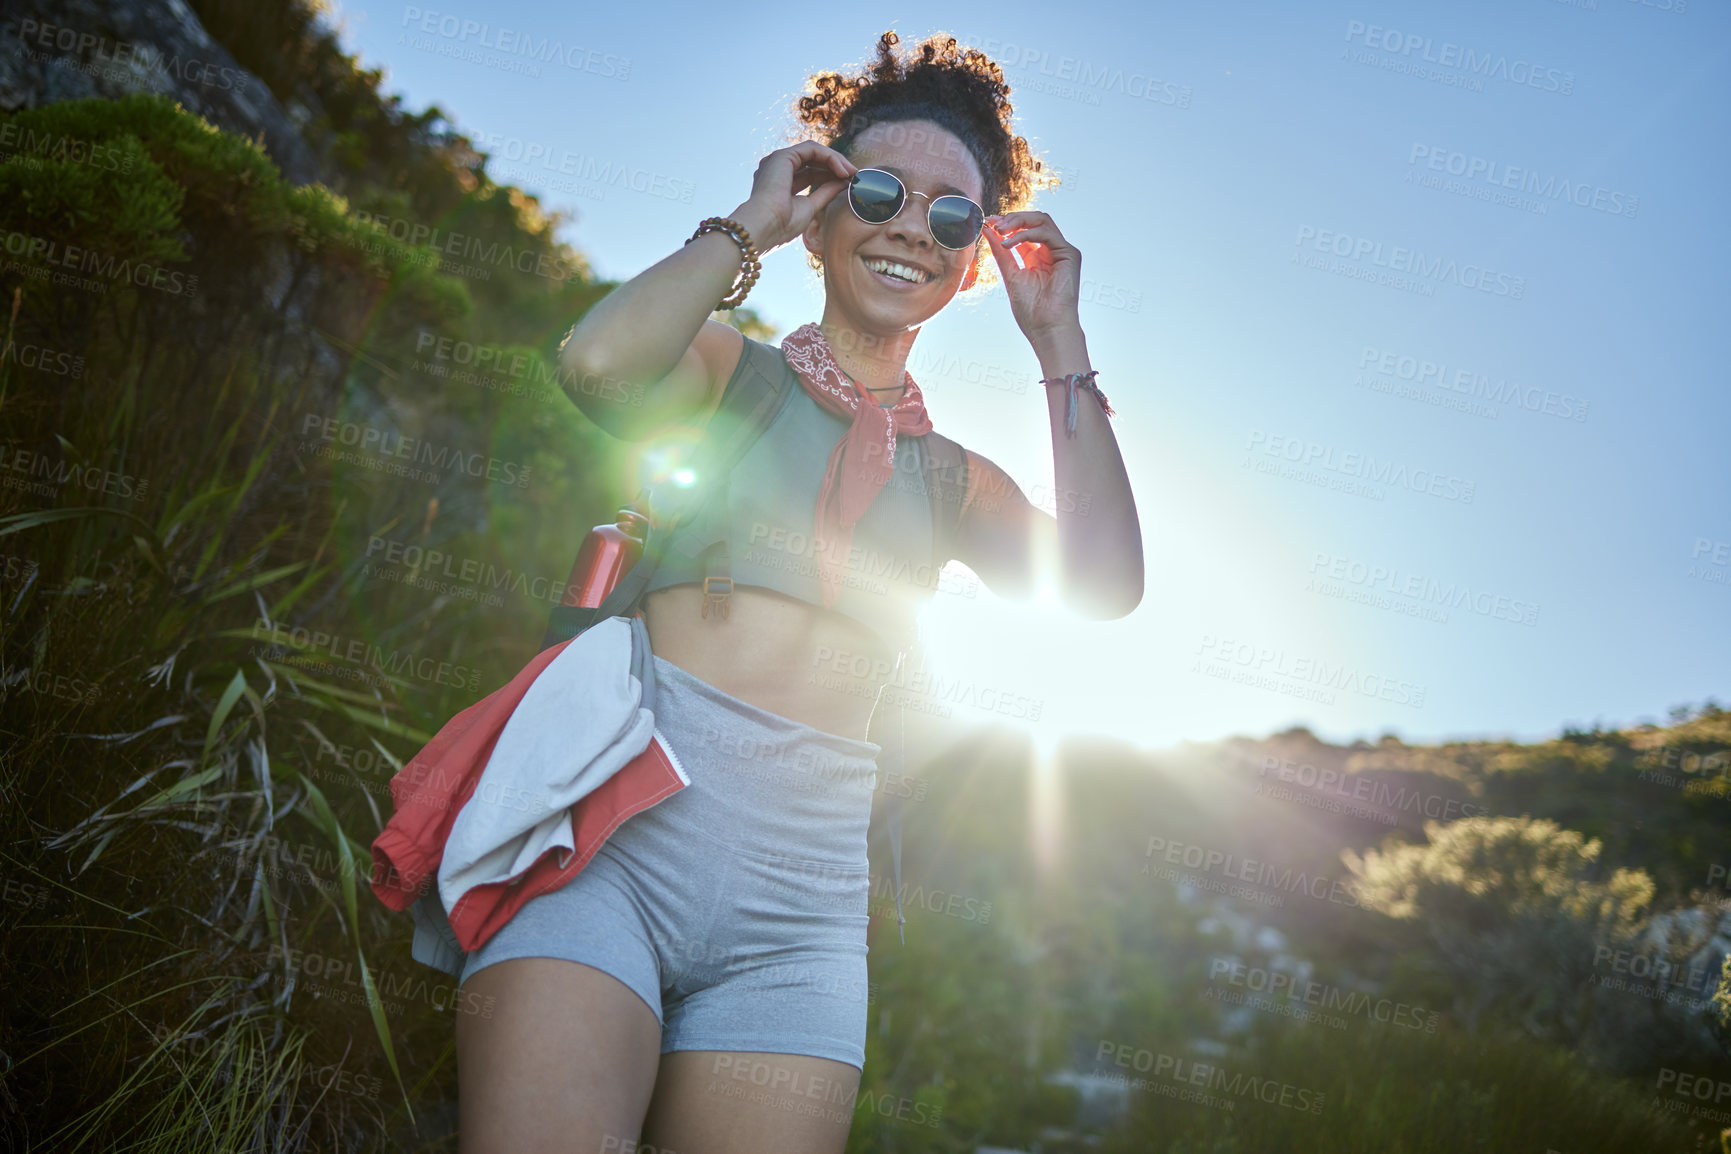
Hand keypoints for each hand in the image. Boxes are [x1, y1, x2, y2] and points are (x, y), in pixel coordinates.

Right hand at [731, 142, 858, 250]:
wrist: (765, 228)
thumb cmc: (782, 225)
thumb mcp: (810, 206)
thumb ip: (825, 192)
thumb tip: (843, 182)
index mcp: (780, 183)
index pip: (811, 173)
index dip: (831, 176)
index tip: (850, 182)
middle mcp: (777, 169)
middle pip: (813, 160)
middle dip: (836, 166)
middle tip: (855, 174)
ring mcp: (778, 161)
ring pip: (814, 152)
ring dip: (836, 160)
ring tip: (851, 172)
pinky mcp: (784, 156)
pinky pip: (812, 149)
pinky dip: (829, 157)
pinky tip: (842, 170)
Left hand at [981, 211, 1082, 340]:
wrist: (1046, 328)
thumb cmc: (1031, 310)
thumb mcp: (1010, 274)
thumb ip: (1001, 252)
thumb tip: (988, 230)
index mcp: (1037, 257)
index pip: (1023, 230)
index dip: (1006, 223)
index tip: (987, 222)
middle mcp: (1050, 252)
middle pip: (1034, 220)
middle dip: (1012, 218)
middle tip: (994, 223)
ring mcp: (1062, 252)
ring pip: (1042, 221)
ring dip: (1018, 221)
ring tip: (1000, 230)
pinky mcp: (1070, 254)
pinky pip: (1046, 233)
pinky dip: (1025, 234)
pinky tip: (1009, 243)